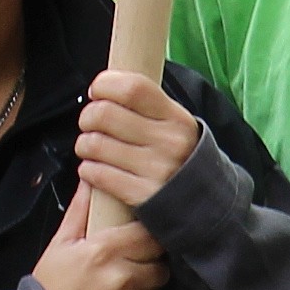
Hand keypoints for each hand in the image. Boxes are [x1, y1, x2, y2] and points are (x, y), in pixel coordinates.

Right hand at [28, 189, 161, 289]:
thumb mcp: (58, 246)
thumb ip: (79, 213)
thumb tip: (89, 181)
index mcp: (104, 250)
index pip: (150, 237)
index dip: (148, 243)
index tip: (140, 248)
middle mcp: (120, 278)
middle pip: (159, 268)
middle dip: (147, 271)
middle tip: (128, 277)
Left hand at [67, 69, 203, 214]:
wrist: (205, 204)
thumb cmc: (178, 158)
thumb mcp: (175, 125)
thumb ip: (147, 105)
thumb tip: (105, 86)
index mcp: (176, 118)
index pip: (132, 88)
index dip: (105, 85)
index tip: (98, 92)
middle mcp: (169, 142)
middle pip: (104, 114)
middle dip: (87, 117)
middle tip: (89, 124)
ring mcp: (156, 170)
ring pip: (94, 144)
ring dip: (84, 145)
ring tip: (91, 149)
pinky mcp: (143, 196)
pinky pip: (97, 174)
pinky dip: (88, 170)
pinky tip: (95, 170)